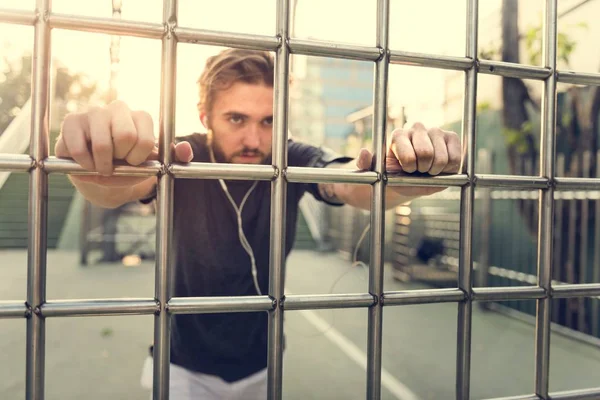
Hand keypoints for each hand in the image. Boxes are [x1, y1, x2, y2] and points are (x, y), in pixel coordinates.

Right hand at [55, 100, 192, 187]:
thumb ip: (175, 157)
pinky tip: (87, 163)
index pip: (145, 140)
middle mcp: (118, 108)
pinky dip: (85, 165)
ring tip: (103, 165)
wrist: (100, 175)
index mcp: (141, 117)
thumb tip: (186, 150)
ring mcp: (93, 112)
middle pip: (126, 137)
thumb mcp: (154, 163)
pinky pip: (79, 149)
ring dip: (103, 165)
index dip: (139, 159)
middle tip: (117, 162)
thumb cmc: (128, 165)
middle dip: (121, 159)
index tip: (134, 161)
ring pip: (103, 145)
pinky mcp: (71, 121)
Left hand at [354, 122, 461, 196]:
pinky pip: (456, 157)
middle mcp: (417, 128)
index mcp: (397, 135)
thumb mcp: (375, 172)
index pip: (408, 155)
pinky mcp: (451, 138)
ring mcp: (435, 132)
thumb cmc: (392, 174)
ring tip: (427, 170)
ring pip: (441, 158)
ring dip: (435, 170)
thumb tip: (363, 153)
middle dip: (422, 169)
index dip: (409, 168)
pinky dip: (449, 169)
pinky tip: (440, 168)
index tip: (406, 170)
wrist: (409, 178)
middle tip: (418, 171)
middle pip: (426, 154)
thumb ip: (365, 164)